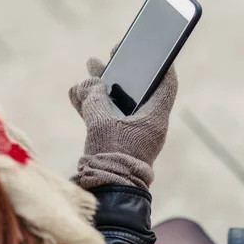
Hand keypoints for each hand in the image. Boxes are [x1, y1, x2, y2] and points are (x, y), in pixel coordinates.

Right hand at [69, 56, 177, 188]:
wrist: (107, 192)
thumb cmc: (112, 157)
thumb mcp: (101, 122)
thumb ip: (94, 98)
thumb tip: (88, 83)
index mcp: (154, 117)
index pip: (166, 85)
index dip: (162, 66)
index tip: (157, 51)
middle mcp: (145, 124)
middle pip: (138, 90)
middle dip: (123, 71)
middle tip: (114, 52)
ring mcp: (130, 133)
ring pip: (118, 102)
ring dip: (103, 86)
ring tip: (91, 65)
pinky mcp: (116, 142)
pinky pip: (105, 116)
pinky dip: (93, 105)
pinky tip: (76, 93)